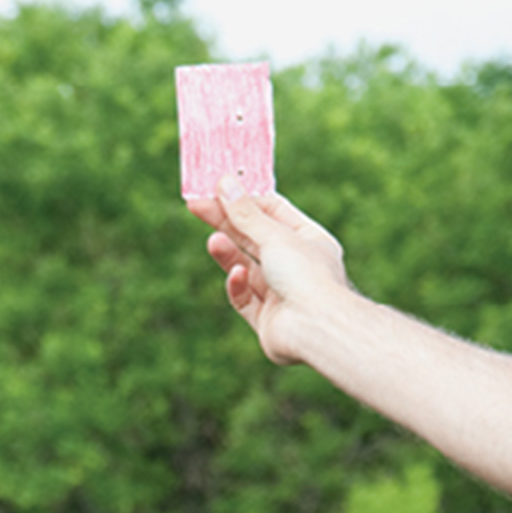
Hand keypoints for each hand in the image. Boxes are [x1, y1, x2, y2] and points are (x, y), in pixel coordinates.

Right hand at [187, 177, 351, 364]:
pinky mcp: (267, 319)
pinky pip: (245, 298)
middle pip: (254, 238)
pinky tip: (237, 276)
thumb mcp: (273, 236)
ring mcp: (282, 294)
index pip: (273, 212)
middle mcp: (297, 266)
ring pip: (247, 267)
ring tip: (213, 242)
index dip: (245, 199)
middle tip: (196, 206)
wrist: (315, 328)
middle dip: (226, 222)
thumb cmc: (306, 276)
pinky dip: (238, 286)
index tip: (217, 187)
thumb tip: (224, 184)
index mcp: (309, 240)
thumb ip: (245, 213)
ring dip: (228, 254)